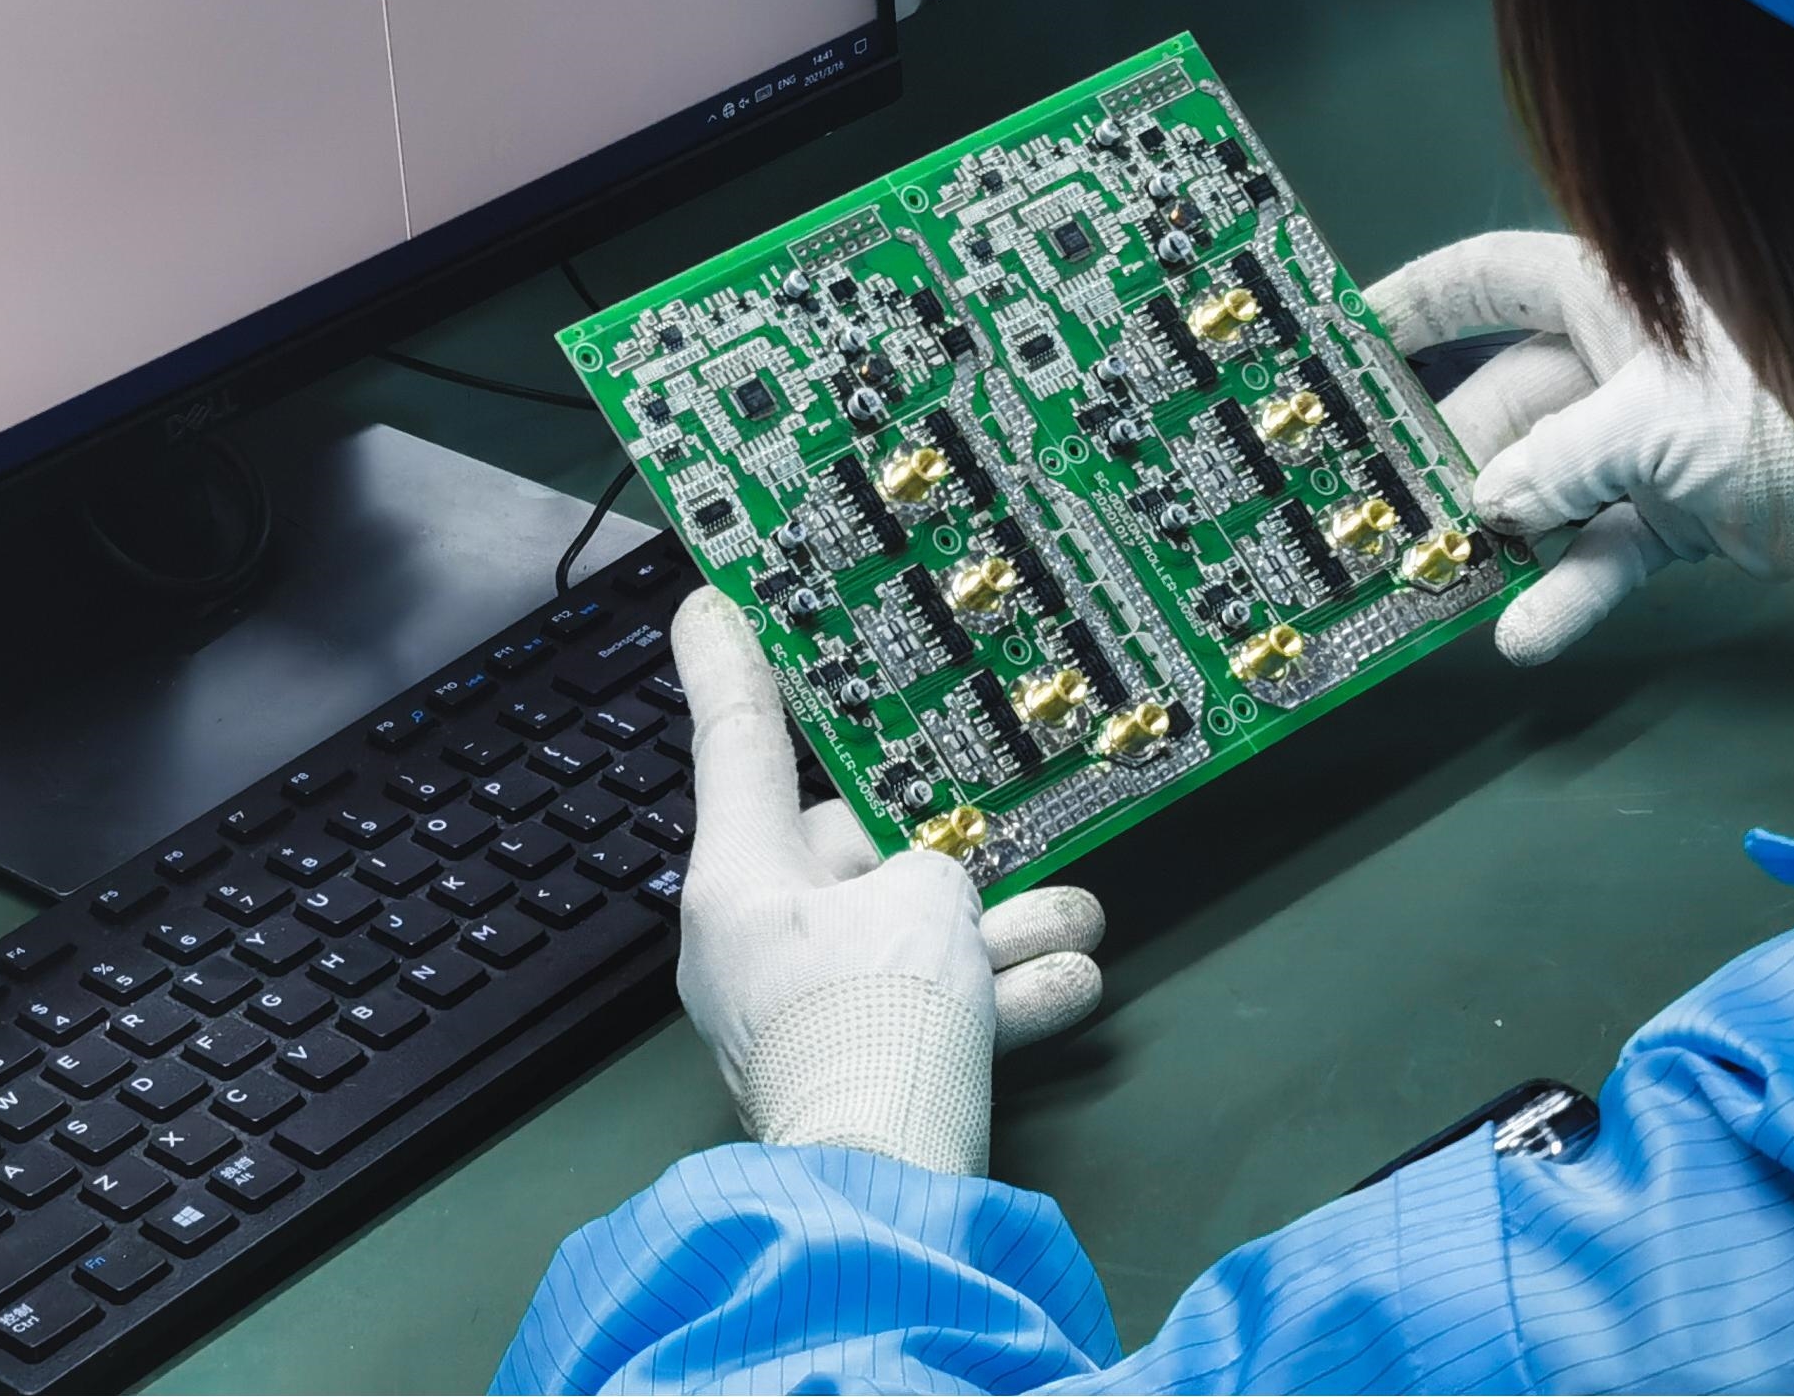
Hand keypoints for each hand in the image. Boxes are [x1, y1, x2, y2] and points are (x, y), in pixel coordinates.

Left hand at [670, 587, 1104, 1175]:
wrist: (888, 1192)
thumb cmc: (879, 1021)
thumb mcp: (924, 900)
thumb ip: (934, 871)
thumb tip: (935, 899)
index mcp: (740, 880)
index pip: (738, 741)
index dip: (733, 663)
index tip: (713, 600)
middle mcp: (758, 944)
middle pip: (850, 856)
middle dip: (947, 851)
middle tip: (1006, 821)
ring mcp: (805, 1016)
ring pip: (908, 941)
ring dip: (998, 927)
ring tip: (1080, 911)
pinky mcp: (857, 1075)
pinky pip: (934, 1014)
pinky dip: (1002, 998)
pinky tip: (1074, 979)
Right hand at [1363, 231, 1793, 662]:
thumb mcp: (1660, 430)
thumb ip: (1558, 464)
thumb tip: (1490, 502)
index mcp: (1617, 290)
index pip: (1486, 280)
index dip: (1413, 306)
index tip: (1342, 338)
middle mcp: (1625, 355)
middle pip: (1502, 397)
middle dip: (1441, 453)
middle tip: (1374, 501)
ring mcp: (1651, 435)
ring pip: (1544, 481)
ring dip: (1497, 535)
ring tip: (1434, 578)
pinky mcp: (1683, 506)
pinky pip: (1604, 545)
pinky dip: (1568, 588)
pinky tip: (1525, 633)